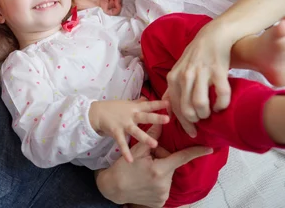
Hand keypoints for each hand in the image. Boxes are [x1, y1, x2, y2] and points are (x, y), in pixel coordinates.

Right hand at [90, 99, 169, 162]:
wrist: (96, 112)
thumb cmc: (113, 108)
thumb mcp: (127, 104)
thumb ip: (138, 103)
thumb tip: (147, 98)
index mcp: (135, 108)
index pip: (149, 105)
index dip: (159, 104)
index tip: (170, 103)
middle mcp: (131, 115)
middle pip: (145, 116)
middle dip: (156, 118)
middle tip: (167, 120)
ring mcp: (123, 124)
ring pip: (135, 131)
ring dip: (144, 137)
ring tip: (154, 144)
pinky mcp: (116, 131)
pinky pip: (122, 142)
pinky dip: (125, 151)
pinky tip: (130, 160)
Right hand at [96, 124, 212, 206]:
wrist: (114, 188)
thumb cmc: (124, 167)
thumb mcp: (137, 150)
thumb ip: (151, 137)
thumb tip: (161, 122)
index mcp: (159, 170)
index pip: (181, 158)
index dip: (196, 152)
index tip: (209, 149)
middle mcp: (164, 184)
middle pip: (171, 166)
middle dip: (163, 160)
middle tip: (148, 159)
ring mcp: (163, 195)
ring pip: (168, 177)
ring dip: (161, 171)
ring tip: (145, 171)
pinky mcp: (160, 202)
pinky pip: (164, 188)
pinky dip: (158, 183)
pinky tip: (147, 181)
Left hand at [164, 21, 233, 136]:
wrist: (212, 36)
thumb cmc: (195, 57)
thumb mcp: (178, 70)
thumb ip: (173, 87)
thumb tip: (165, 104)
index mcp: (173, 78)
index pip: (174, 107)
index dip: (183, 123)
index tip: (192, 132)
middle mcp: (184, 76)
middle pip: (186, 109)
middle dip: (194, 121)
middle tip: (202, 122)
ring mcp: (200, 73)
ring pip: (199, 104)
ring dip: (206, 114)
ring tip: (210, 114)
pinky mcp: (217, 70)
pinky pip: (221, 95)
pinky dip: (222, 105)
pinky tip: (221, 106)